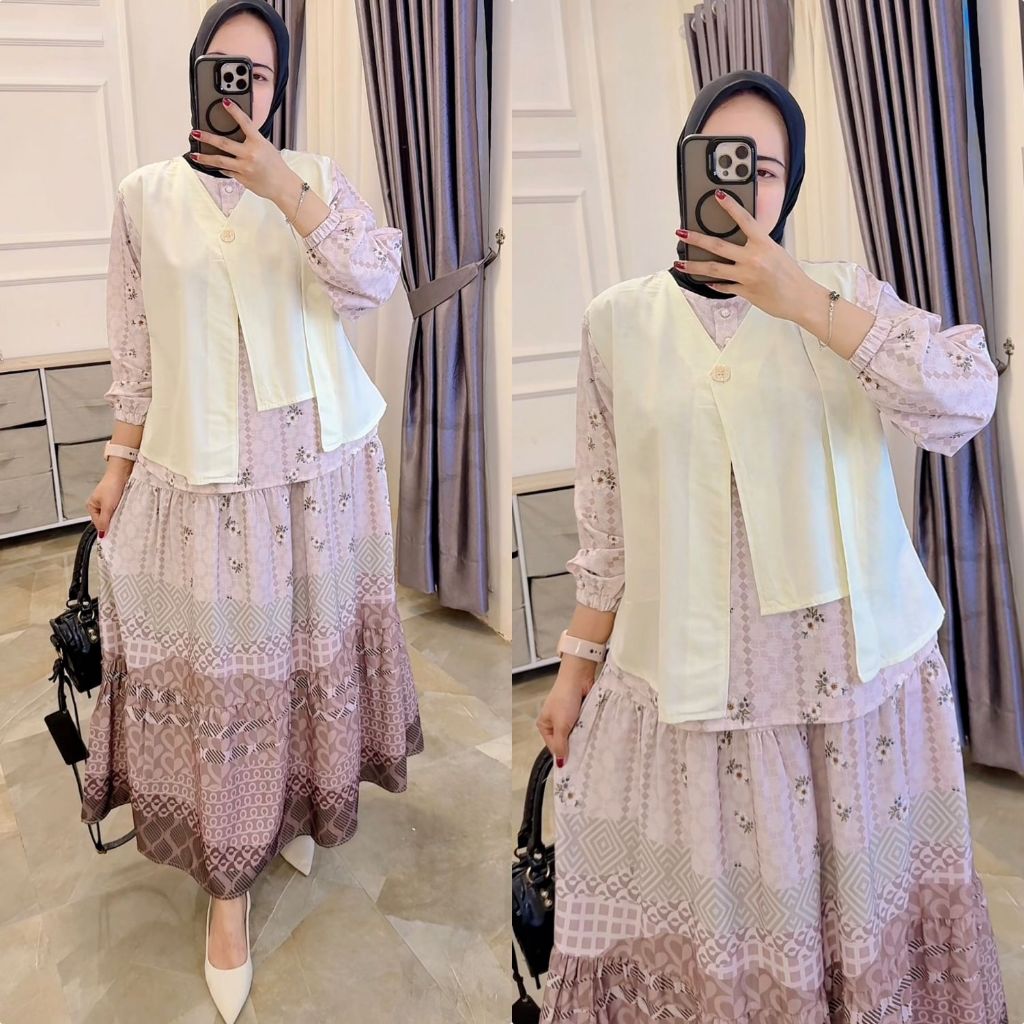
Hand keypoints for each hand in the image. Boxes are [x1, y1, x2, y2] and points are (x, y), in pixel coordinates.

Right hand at [86, 466, 129, 535]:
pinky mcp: (116, 499)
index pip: (98, 524)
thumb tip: (102, 534)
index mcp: (92, 506)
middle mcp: (99, 504)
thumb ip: (104, 521)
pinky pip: (118, 509)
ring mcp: (108, 502)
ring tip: (123, 516)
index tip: (114, 534)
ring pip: (113, 515)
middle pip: (106, 520)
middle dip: (113, 522)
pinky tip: (126, 511)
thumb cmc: (112, 486)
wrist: (122, 473)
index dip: (106, 528)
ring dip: (118, 516)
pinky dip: (122, 511)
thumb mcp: (107, 506)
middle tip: (120, 525)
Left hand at [189, 98, 293, 202]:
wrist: (283, 186)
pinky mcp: (241, 178)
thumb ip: (252, 141)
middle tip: (196, 132)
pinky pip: (227, 171)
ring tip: (195, 154)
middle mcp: (250, 154)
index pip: (244, 122)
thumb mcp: (267, 148)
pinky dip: (222, 167)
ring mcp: (244, 167)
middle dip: (208, 137)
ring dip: (205, 157)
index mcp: (258, 143)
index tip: (224, 102)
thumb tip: (237, 135)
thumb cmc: (276, 167)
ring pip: (220, 160)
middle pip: (224, 143)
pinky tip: (216, 166)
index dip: (234, 111)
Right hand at [535, 657, 595, 765]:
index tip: (575, 764)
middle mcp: (555, 722)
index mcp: (545, 725)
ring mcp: (568, 718)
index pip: (554, 747)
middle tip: (584, 757)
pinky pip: (584, 727)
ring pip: (576, 735)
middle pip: (565, 742)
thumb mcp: (561, 725)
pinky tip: (594, 736)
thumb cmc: (565, 699)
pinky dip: (588, 730)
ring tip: (590, 747)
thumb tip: (560, 763)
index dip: (564, 755)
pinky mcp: (580, 713)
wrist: (579, 678)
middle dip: (574, 746)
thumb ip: (560, 744)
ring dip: (582, 738)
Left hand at [673, 190, 821, 322]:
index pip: (744, 220)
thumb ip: (758, 246)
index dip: (730, 206)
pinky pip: (723, 286)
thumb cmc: (791, 275)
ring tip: (679, 263)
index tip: (718, 195)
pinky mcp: (743, 291)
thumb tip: (741, 242)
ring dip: (694, 266)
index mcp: (764, 244)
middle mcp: (753, 258)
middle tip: (681, 233)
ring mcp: (746, 276)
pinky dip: (713, 283)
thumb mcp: (776, 252)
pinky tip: (704, 281)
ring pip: (713, 269)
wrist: (800, 298)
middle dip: (696, 239)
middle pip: (717, 246)